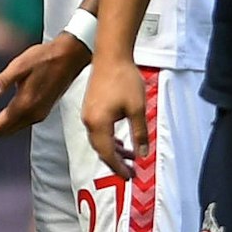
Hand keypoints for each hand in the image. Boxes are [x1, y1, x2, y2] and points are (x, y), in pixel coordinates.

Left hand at [0, 35, 90, 140]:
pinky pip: (20, 122)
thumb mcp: (20, 65)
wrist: (70, 57)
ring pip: (12, 127)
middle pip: (4, 130)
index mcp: (25, 105)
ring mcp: (39, 113)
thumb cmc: (46, 58)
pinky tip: (0, 116)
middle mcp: (33, 114)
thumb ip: (3, 80)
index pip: (0, 126)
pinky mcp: (42, 108)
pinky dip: (6, 122)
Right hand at [82, 56, 147, 178]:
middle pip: (101, 149)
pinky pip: (98, 130)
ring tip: (130, 157)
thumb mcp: (137, 109)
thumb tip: (142, 154)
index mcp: (98, 124)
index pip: (107, 154)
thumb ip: (140, 134)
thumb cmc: (124, 79)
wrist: (111, 55)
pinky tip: (120, 141)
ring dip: (114, 150)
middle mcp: (89, 121)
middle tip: (130, 172)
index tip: (129, 177)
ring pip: (100, 140)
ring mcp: (88, 113)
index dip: (118, 168)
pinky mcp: (90, 107)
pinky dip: (109, 139)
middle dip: (116, 162)